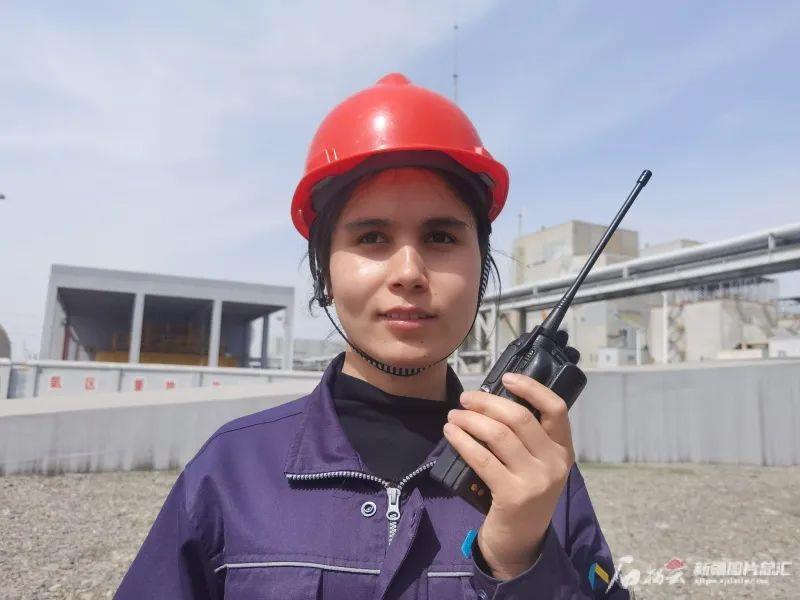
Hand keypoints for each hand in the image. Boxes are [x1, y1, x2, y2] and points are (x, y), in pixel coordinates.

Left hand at [442, 371, 574, 579]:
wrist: (519, 542)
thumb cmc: (523, 494)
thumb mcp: (535, 465)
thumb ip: (525, 437)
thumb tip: (490, 398)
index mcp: (564, 451)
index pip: (556, 408)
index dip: (531, 387)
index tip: (506, 377)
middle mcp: (555, 464)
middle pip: (519, 418)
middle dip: (488, 402)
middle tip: (466, 398)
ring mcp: (536, 481)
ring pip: (498, 435)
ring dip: (470, 419)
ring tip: (454, 416)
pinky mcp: (513, 496)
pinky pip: (482, 458)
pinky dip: (463, 441)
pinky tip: (451, 434)